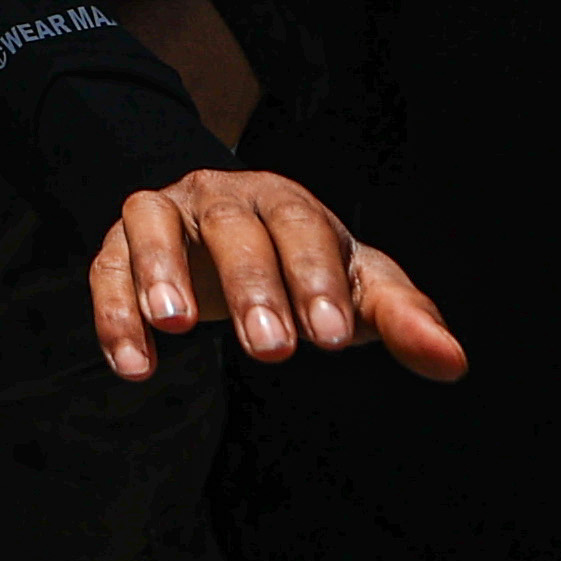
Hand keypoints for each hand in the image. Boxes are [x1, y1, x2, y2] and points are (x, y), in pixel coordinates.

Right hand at [89, 168, 466, 384]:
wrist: (228, 239)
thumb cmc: (307, 270)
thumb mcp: (356, 288)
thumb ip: (401, 320)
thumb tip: (454, 361)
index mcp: (286, 201)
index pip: (300, 226)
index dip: (313, 276)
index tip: (330, 338)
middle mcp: (221, 196)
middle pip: (232, 225)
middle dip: (250, 285)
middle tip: (271, 351)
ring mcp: (165, 214)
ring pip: (153, 224)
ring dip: (160, 272)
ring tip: (175, 329)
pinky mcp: (118, 244)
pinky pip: (106, 266)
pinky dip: (113, 310)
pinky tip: (134, 365)